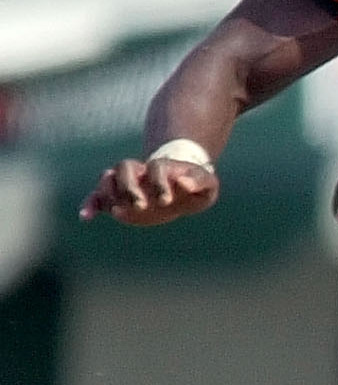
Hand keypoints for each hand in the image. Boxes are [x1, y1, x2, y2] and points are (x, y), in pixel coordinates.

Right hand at [80, 158, 217, 226]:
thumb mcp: (206, 184)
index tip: (167, 201)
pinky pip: (97, 197)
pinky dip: (90, 204)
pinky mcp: (117, 198)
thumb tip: (183, 183)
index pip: (155, 167)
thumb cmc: (195, 186)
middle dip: (129, 186)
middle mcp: (140, 172)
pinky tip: (86, 217)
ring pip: (108, 179)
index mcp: (162, 167)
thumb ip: (199, 181)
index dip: (159, 182)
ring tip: (118, 211)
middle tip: (141, 206)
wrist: (181, 187)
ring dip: (110, 193)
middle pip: (124, 167)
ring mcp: (126, 183)